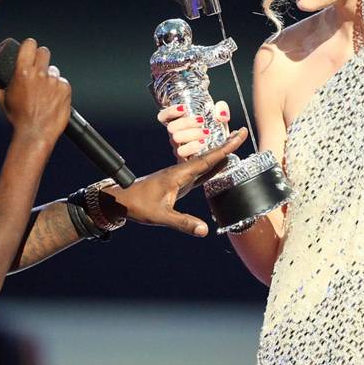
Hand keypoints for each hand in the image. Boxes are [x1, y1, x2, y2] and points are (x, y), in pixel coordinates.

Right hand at [0, 38, 70, 144]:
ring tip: (45, 91)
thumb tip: (1, 74)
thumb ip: (2, 83)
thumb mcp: (3, 98)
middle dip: (41, 57)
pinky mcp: (65, 89)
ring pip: (54, 69)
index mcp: (23, 72)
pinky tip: (53, 98)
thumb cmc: (18, 118)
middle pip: (44, 52)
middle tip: (39, 66)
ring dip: (50, 76)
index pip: (30, 44)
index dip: (30, 45)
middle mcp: (40, 74)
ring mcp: (54, 81)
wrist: (35, 133)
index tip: (30, 48)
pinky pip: (63, 82)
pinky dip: (59, 88)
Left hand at [106, 127, 248, 235]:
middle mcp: (181, 171)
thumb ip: (182, 222)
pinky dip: (212, 167)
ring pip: (204, 162)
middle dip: (226, 145)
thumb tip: (204, 231)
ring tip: (235, 145)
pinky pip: (199, 172)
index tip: (239, 135)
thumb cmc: (138, 205)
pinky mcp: (178, 182)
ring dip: (220, 154)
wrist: (121, 199)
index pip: (207, 159)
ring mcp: (180, 176)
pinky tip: (219, 166)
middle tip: (242, 133)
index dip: (225, 148)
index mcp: (179, 174)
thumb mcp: (160, 216)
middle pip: (208, 156)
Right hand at [156, 100, 231, 161]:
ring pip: (176, 139)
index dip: (169, 112)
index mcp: (180, 124)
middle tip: (201, 120)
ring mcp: (179, 147)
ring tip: (207, 132)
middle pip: (171, 127)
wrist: (220, 153)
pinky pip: (182, 152)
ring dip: (191, 133)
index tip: (183, 108)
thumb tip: (221, 112)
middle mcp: (176, 135)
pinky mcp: (185, 158)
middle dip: (186, 122)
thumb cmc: (215, 134)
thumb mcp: (219, 120)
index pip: (164, 117)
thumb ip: (221, 111)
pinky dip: (192, 146)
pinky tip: (203, 143)